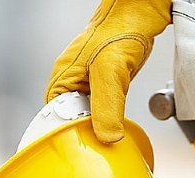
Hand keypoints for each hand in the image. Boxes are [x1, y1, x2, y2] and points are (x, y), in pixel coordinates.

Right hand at [45, 0, 170, 142]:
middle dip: (86, 132)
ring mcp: (87, 86)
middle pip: (72, 121)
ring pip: (89, 118)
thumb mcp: (110, 73)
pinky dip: (110, 117)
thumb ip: (107, 107)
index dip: (69, 134)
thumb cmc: (119, 32)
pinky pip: (102, 110)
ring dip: (100, 126)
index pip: (54, 120)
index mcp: (61, 81)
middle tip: (101, 141)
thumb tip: (107, 137)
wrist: (139, 16)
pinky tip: (118, 119)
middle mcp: (71, 84)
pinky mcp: (103, 87)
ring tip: (109, 132)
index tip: (85, 145)